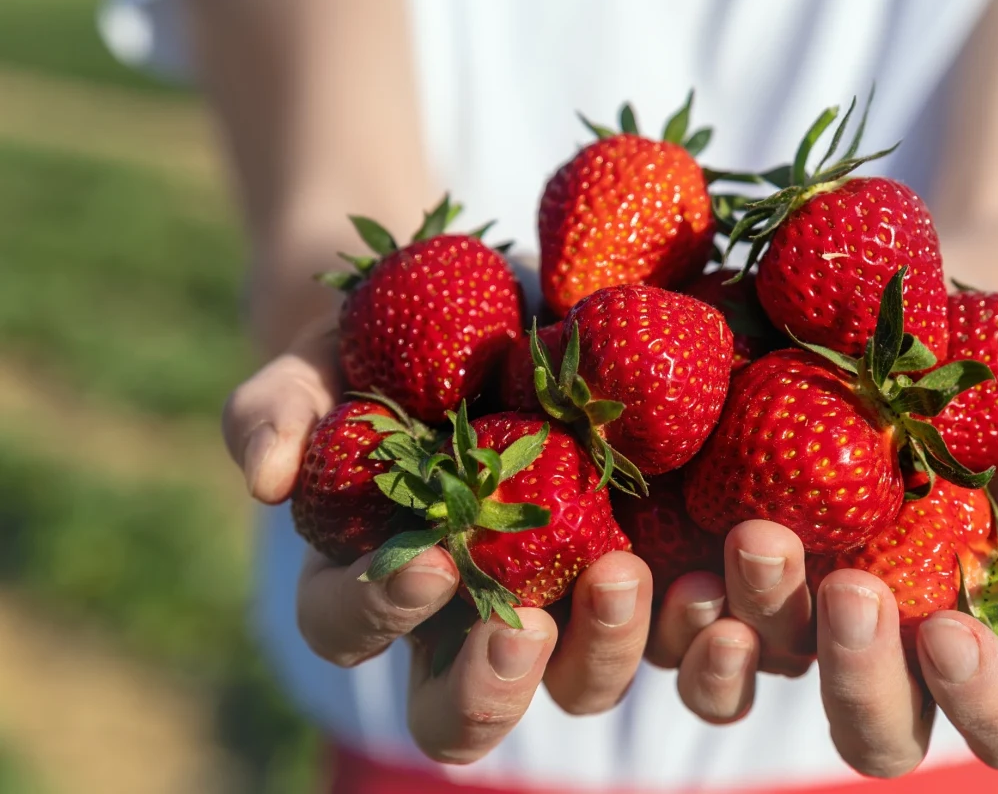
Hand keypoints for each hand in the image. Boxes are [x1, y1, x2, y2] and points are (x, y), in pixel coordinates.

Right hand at [222, 326, 655, 763]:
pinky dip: (690, 631)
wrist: (491, 311)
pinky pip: (667, 635)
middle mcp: (464, 616)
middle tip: (524, 631)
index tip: (431, 562)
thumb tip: (262, 481)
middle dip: (488, 694)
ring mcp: (557, 599)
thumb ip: (275, 410)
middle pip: (462, 717)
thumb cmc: (384, 345)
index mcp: (372, 578)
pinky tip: (705, 581)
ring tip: (620, 574)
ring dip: (602, 651)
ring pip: (579, 686)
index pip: (348, 630)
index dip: (379, 612)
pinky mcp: (635, 568)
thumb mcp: (319, 359)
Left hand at [649, 383, 997, 775]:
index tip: (952, 629)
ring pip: (764, 696)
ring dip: (757, 640)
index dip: (988, 701)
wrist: (882, 315)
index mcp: (982, 629)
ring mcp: (790, 622)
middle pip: (878, 736)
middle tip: (852, 589)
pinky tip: (678, 566)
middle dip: (861, 681)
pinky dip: (679, 628)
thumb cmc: (988, 368)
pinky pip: (682, 649)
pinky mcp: (717, 582)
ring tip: (756, 541)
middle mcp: (882, 647)